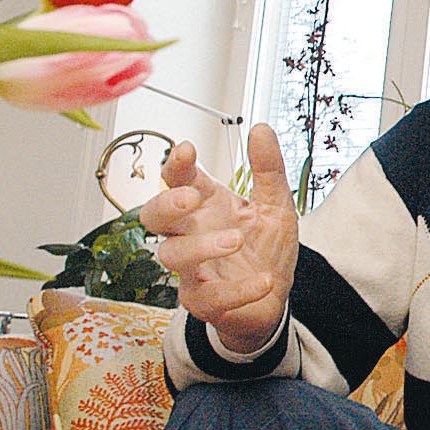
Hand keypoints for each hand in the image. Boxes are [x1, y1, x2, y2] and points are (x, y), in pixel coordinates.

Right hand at [138, 123, 297, 353]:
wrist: (274, 298)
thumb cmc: (266, 248)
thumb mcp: (276, 204)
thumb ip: (268, 169)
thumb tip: (260, 128)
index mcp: (205, 206)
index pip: (177, 180)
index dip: (176, 165)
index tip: (187, 150)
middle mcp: (190, 234)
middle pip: (153, 216)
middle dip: (165, 205)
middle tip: (190, 198)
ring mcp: (192, 269)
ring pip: (172, 255)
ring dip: (202, 246)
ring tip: (236, 240)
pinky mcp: (203, 302)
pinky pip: (209, 297)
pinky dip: (237, 290)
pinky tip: (264, 281)